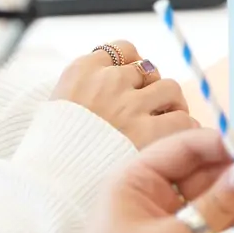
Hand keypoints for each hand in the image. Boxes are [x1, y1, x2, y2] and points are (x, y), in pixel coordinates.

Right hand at [52, 42, 196, 147]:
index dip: (134, 66)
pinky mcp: (147, 133)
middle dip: (151, 89)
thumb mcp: (58, 108)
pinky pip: (182, 120)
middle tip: (150, 110)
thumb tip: (126, 79)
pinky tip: (174, 139)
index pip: (124, 49)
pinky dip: (184, 128)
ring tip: (166, 122)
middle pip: (148, 69)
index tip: (133, 83)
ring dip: (172, 105)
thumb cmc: (53, 151)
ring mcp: (129, 106)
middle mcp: (107, 82)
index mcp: (81, 71)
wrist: (49, 183)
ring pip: (170, 89)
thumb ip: (88, 91)